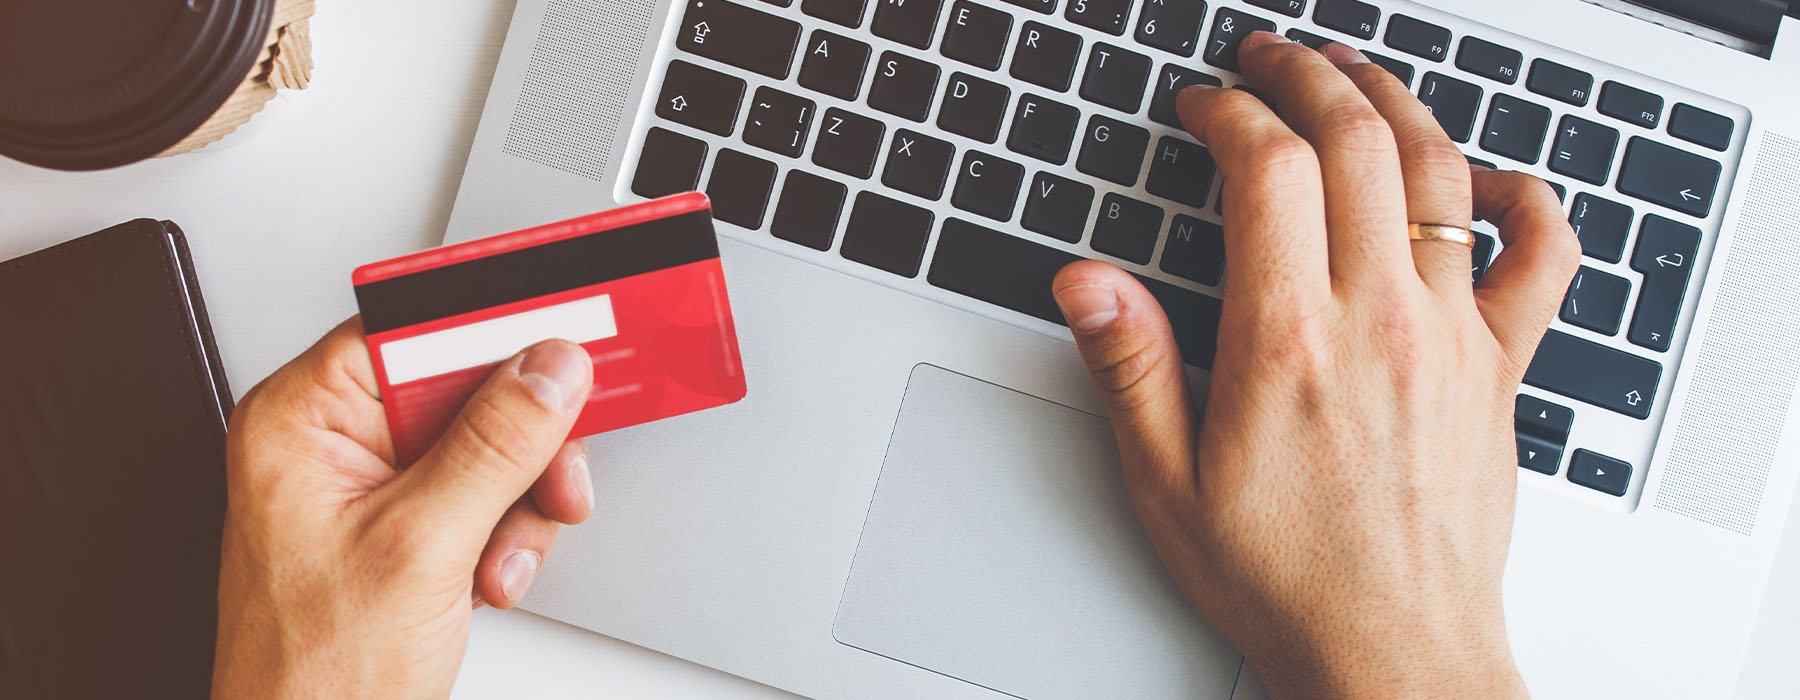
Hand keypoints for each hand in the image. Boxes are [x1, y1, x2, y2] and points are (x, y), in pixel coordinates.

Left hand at [212, 319, 594, 697]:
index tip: (561, 328)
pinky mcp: (408, 527)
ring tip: (501, 558)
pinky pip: (487, 496)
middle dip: (520, 444)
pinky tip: (490, 576)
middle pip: (464, 387)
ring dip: (519, 504)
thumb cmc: (311, 678)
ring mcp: (373, 488)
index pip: (410, 330)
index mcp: (302, 421)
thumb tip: (548, 369)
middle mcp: (334, 444)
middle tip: (553, 474)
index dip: (491, 328)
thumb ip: (494, 447)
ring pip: (490, 446)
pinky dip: (508, 536)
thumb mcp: (420, 546)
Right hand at [1051, 34, 1577, 698]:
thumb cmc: (1285, 580)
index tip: (1201, 107)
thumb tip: (1088, 283)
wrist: (1394, 654)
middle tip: (1268, 59)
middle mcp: (1379, 322)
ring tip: (1353, 75)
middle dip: (1305, 77)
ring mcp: (1451, 337)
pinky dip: (1525, 199)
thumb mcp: (1167, 485)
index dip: (1228, 112)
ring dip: (1394, 103)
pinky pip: (1540, 259)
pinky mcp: (1499, 368)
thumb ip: (1131, 369)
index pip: (1265, 169)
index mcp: (1288, 341)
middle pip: (1356, 142)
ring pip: (1439, 173)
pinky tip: (1491, 178)